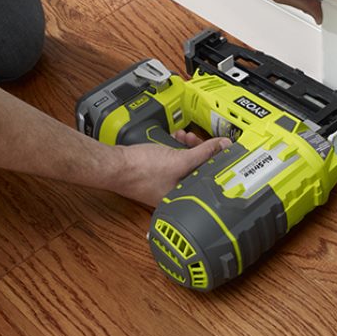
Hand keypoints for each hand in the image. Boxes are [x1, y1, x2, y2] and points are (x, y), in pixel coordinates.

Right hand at [111, 130, 230, 206]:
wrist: (114, 164)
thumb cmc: (140, 170)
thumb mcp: (179, 160)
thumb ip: (203, 153)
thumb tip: (222, 147)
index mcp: (183, 198)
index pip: (208, 179)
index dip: (215, 161)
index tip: (220, 149)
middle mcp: (175, 193)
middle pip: (197, 170)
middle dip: (200, 151)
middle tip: (200, 140)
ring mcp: (164, 183)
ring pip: (185, 163)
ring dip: (188, 147)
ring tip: (185, 137)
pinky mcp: (156, 172)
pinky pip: (172, 159)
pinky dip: (175, 148)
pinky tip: (174, 139)